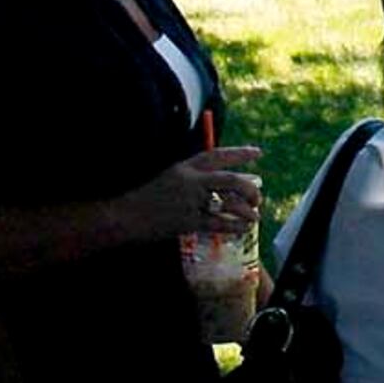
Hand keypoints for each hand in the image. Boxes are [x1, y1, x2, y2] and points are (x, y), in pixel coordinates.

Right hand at [131, 147, 263, 244]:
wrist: (126, 215)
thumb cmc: (147, 197)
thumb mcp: (169, 177)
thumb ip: (192, 177)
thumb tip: (219, 182)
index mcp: (185, 167)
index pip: (218, 155)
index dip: (240, 153)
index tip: (258, 153)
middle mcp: (190, 181)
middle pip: (230, 179)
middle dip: (249, 188)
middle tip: (257, 197)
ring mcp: (190, 201)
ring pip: (228, 203)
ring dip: (246, 211)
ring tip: (254, 216)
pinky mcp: (188, 221)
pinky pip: (219, 224)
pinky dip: (235, 227)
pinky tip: (242, 229)